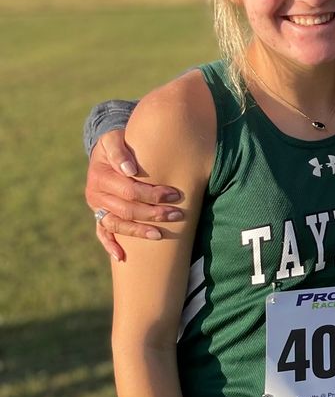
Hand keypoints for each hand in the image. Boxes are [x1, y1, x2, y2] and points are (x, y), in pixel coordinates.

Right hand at [86, 128, 183, 261]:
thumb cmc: (117, 144)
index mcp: (100, 176)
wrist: (105, 151)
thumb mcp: (114, 139)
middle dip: (153, 213)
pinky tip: (121, 257)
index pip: (129, 190)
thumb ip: (119, 150)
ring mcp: (97, 208)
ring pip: (117, 225)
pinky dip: (110, 245)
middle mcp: (95, 194)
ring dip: (139, 231)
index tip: (175, 195)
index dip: (152, 194)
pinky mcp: (99, 216)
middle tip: (177, 214)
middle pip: (126, 210)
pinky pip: (102, 233)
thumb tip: (129, 169)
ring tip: (160, 235)